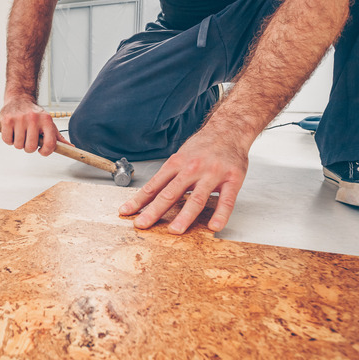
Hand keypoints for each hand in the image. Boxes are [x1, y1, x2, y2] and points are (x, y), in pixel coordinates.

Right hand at [0, 97, 69, 155]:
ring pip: (18, 145)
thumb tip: (70, 147)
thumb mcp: (48, 123)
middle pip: (30, 147)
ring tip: (20, 133)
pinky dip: (9, 139)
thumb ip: (58, 137)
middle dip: (28, 148)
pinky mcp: (7, 119)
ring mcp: (20, 119)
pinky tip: (12, 131)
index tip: (41, 151)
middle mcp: (34, 118)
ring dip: (18, 143)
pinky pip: (7, 140)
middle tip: (28, 140)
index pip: (49, 144)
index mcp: (46, 120)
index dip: (45, 152)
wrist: (20, 98)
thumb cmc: (35, 114)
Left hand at [118, 130, 248, 233]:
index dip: (138, 200)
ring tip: (175, 230)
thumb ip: (168, 176)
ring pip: (197, 198)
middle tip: (142, 224)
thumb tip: (149, 196)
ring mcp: (212, 174)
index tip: (126, 212)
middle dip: (154, 210)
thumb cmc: (203, 146)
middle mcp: (192, 168)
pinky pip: (226, 200)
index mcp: (176, 163)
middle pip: (170, 193)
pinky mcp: (232, 179)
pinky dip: (220, 214)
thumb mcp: (180, 156)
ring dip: (185, 216)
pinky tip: (214, 226)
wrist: (229, 129)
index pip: (154, 185)